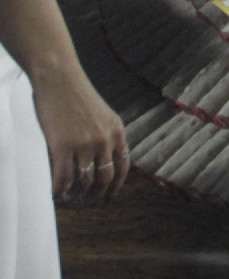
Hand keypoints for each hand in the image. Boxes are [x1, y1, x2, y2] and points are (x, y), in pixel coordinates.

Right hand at [31, 61, 127, 203]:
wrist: (59, 77)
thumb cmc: (77, 95)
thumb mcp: (102, 115)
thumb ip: (106, 136)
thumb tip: (103, 164)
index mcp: (117, 131)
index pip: (122, 168)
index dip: (115, 187)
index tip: (107, 197)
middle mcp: (104, 139)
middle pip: (104, 180)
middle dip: (94, 195)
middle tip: (84, 202)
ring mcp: (84, 143)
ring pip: (83, 183)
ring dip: (75, 196)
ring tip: (68, 199)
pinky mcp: (63, 146)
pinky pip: (63, 179)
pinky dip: (59, 191)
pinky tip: (55, 193)